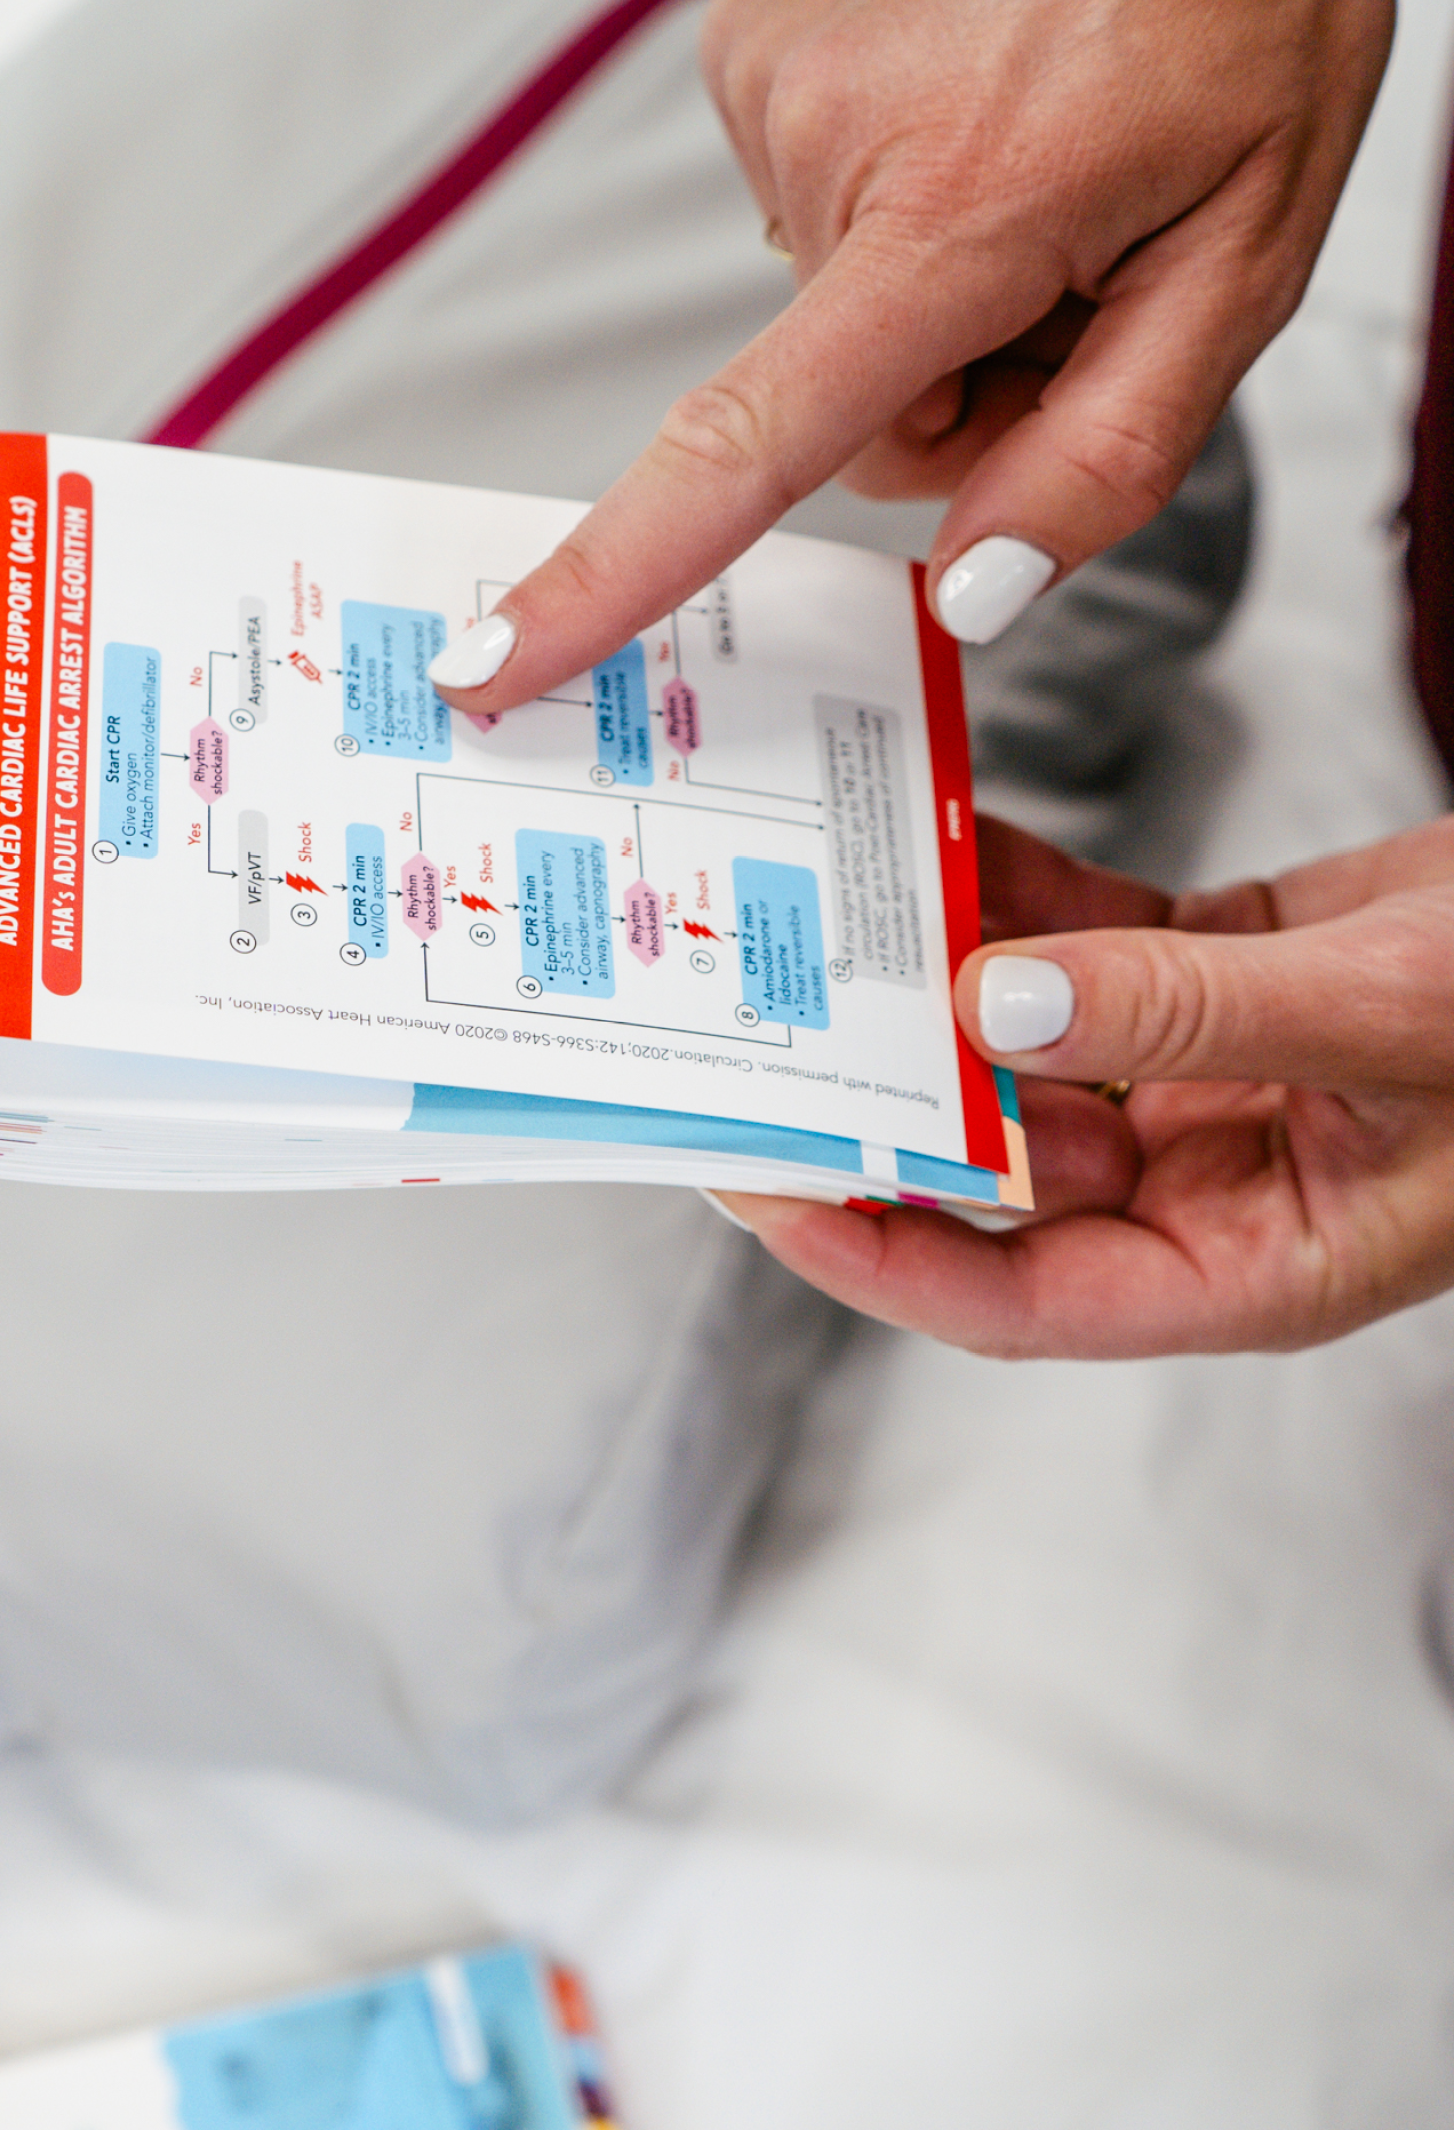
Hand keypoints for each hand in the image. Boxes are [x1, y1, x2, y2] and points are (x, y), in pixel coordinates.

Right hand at [428, 0, 1445, 709]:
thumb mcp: (1253, 257)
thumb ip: (1109, 453)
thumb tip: (972, 594)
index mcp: (954, 208)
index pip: (743, 444)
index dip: (608, 575)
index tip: (489, 660)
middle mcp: (826, 140)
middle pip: (839, 412)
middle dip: (951, 390)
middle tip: (1072, 277)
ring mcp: (768, 80)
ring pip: (823, 310)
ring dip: (927, 282)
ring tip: (1038, 162)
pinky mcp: (745, 40)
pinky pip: (805, 206)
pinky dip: (888, 197)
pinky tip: (974, 112)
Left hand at [713, 816, 1453, 1356]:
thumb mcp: (1396, 1016)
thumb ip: (1194, 1014)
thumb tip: (995, 1004)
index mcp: (1246, 1262)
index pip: (1008, 1297)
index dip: (870, 1251)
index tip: (755, 1178)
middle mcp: (1203, 1188)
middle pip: (988, 1167)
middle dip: (867, 1097)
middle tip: (742, 1022)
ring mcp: (1203, 1084)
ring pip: (1015, 1045)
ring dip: (920, 980)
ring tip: (811, 908)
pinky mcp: (1213, 981)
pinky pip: (1076, 942)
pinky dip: (1008, 891)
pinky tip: (931, 832)